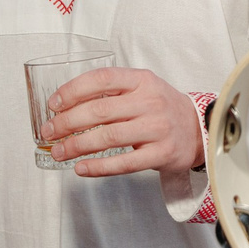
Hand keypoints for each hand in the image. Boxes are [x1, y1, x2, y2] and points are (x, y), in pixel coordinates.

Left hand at [42, 68, 202, 177]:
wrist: (199, 129)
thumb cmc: (161, 108)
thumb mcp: (142, 88)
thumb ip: (112, 91)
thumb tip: (66, 104)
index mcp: (142, 80)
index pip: (101, 78)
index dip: (73, 90)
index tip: (53, 104)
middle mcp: (150, 102)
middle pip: (100, 110)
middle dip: (67, 122)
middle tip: (49, 132)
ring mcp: (157, 129)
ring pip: (108, 137)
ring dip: (77, 146)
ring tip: (59, 152)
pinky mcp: (161, 154)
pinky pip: (124, 163)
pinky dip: (98, 167)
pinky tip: (81, 168)